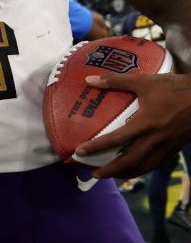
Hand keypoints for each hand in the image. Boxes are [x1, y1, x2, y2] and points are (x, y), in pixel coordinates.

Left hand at [75, 71, 190, 178]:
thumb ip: (115, 81)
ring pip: (145, 167)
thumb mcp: (144, 81)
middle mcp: (155, 139)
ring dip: (127, 173)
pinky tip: (137, 168)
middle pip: (130, 162)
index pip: (116, 140)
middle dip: (110, 171)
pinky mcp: (176, 148)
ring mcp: (167, 146)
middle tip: (94, 174)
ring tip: (112, 175)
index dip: (96, 147)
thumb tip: (89, 80)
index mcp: (145, 124)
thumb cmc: (175, 88)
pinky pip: (158, 164)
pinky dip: (145, 169)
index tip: (80, 151)